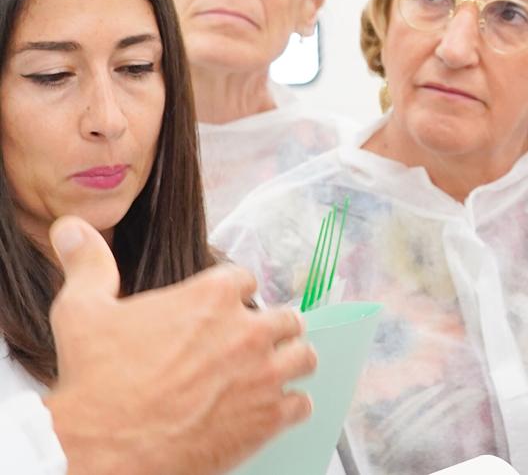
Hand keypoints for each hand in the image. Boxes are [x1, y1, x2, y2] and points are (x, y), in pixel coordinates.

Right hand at [42, 216, 315, 474]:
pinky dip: (289, 407)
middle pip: (286, 317)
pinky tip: (272, 410)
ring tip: (272, 372)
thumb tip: (72, 229)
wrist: (105, 450)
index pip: (245, 280)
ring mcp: (264, 374)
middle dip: (271, 328)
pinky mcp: (269, 417)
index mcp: (212, 297)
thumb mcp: (82, 312)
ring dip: (289, 363)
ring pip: (303, 357)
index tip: (225, 306)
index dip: (234, 293)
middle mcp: (247, 331)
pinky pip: (301, 405)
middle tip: (252, 344)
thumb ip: (89, 265)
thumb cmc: (95, 382)